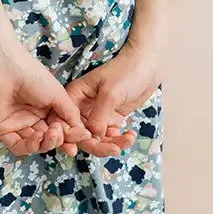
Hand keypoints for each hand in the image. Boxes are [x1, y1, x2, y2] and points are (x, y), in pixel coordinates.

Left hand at [0, 50, 95, 156]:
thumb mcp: (58, 94)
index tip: (83, 136)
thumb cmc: (32, 75)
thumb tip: (81, 130)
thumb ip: (70, 113)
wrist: (6, 68)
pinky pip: (19, 146)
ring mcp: (18, 125)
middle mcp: (32, 118)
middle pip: (49, 139)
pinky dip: (31, 146)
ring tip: (53, 133)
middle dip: (60, 140)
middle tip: (65, 134)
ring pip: (36, 145)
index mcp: (45, 108)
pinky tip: (38, 137)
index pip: (60, 128)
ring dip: (47, 143)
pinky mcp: (4, 131)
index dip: (71, 135)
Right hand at [47, 36, 161, 156]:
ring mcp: (97, 114)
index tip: (85, 143)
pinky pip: (110, 136)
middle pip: (81, 134)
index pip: (65, 121)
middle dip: (96, 145)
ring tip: (127, 140)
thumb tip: (93, 139)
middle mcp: (83, 107)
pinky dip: (120, 140)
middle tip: (114, 149)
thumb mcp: (110, 94)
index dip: (71, 136)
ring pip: (97, 139)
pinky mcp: (111, 119)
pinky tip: (130, 135)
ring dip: (111, 144)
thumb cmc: (126, 71)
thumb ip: (98, 117)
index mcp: (75, 95)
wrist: (147, 64)